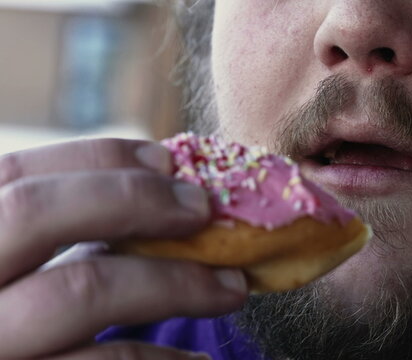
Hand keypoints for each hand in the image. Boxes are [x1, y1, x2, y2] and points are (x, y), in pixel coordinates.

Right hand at [0, 139, 247, 358]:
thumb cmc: (21, 335)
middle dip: (132, 197)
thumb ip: (60, 245)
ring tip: (231, 289)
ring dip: (174, 281)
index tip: (169, 161)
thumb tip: (161, 196)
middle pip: (35, 213)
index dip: (95, 159)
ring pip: (80, 288)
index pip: (15, 178)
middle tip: (204, 210)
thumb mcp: (21, 280)